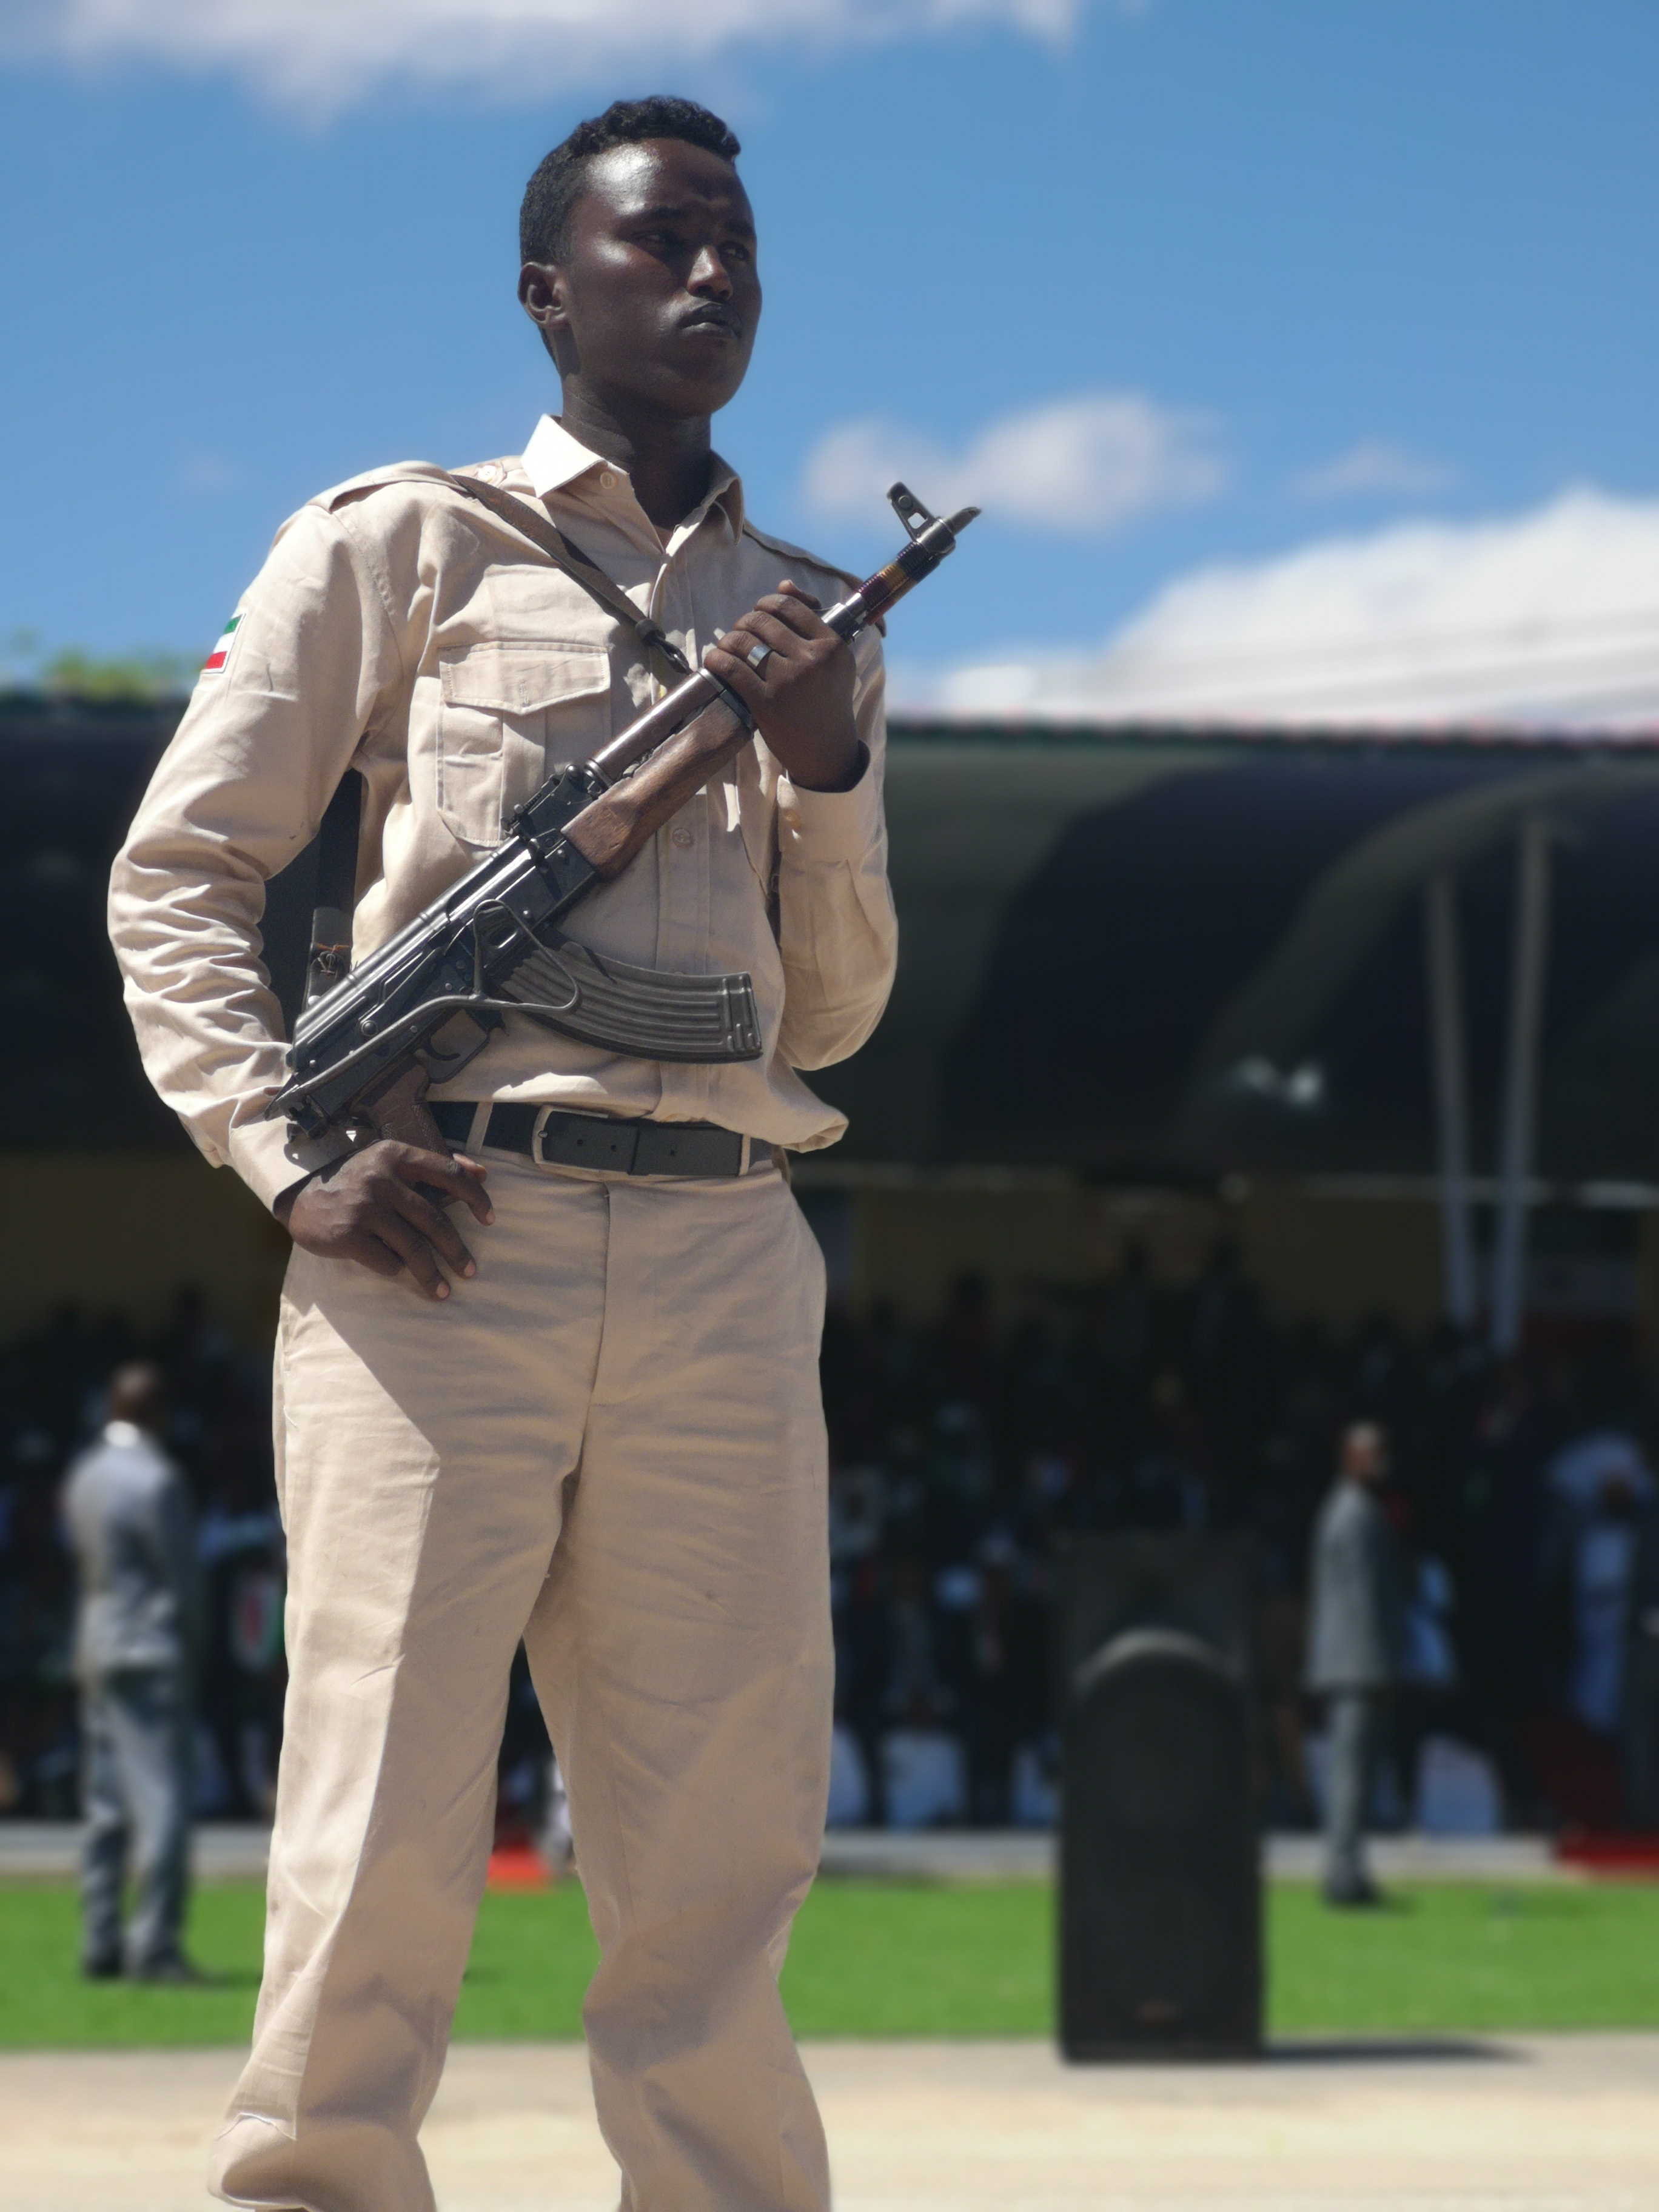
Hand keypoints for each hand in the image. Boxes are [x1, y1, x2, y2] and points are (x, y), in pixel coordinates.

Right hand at [275, 1142, 493, 1301]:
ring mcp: (364, 1206)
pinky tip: (398, 1272)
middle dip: (457, 1251)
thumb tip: (482, 1173)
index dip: (475, 1198)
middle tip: (470, 1271)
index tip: (490, 1219)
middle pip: (434, 1220)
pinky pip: (387, 1261)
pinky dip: (397, 1270)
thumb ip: (433, 1165)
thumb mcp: (390, 1163)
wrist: (300, 1198)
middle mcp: (381, 1178)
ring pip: (414, 1248)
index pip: (449, 1174)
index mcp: (396, 1155)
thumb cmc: (356, 1183)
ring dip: (432, 1274)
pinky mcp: (348, 1235)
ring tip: (443, 1291)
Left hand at [703, 581, 862, 791]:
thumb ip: (811, 622)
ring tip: (729, 650)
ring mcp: (788, 681)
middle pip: (760, 619)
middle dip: (744, 624)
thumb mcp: (832, 660)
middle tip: (742, 637)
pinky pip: (730, 667)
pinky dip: (716, 660)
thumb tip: (783, 585)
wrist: (827, 752)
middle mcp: (812, 659)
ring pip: (742, 640)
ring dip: (728, 641)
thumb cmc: (827, 701)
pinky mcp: (766, 702)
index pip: (788, 605)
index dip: (766, 604)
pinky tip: (715, 662)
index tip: (760, 616)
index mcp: (832, 645)